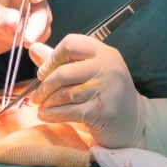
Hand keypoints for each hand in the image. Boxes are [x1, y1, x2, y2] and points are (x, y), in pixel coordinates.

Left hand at [0, 0, 59, 75]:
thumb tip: (17, 26)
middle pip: (47, 0)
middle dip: (39, 19)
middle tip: (26, 37)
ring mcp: (28, 9)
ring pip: (45, 19)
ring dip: (37, 32)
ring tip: (20, 43)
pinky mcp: (28, 27)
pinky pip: (41, 34)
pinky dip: (35, 41)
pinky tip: (20, 46)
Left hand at [27, 34, 145, 148]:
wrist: (134, 122)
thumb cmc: (105, 93)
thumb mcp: (88, 72)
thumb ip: (61, 60)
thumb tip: (33, 48)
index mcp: (105, 53)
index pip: (71, 43)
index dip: (52, 58)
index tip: (43, 72)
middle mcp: (109, 67)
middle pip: (63, 72)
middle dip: (45, 86)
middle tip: (37, 95)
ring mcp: (107, 89)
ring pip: (63, 93)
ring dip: (47, 102)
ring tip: (40, 106)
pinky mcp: (101, 111)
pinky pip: (67, 111)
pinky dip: (51, 114)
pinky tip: (45, 115)